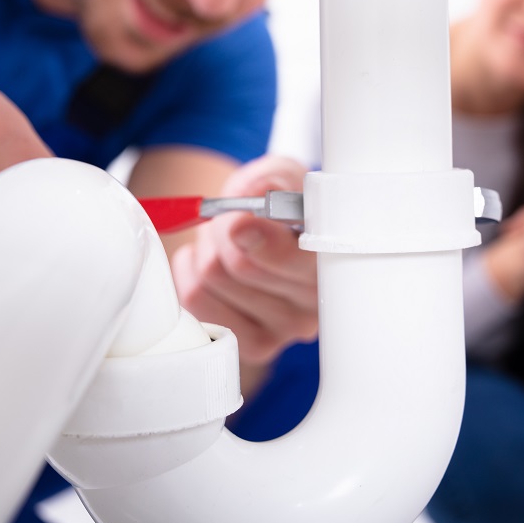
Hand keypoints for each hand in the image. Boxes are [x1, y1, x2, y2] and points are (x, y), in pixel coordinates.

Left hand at [169, 155, 317, 364]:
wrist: (263, 235)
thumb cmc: (282, 206)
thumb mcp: (285, 177)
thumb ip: (275, 180)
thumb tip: (257, 193)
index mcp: (334, 261)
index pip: (299, 261)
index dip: (264, 242)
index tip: (238, 221)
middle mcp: (315, 305)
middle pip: (243, 265)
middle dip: (225, 227)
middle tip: (233, 217)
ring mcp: (283, 332)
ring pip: (213, 277)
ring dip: (207, 246)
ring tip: (226, 241)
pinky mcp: (250, 345)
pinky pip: (195, 299)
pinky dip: (190, 271)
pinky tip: (210, 263)